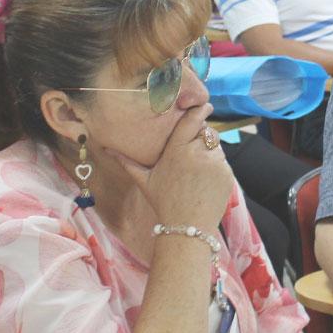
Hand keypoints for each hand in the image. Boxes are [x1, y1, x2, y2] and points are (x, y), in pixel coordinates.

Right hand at [105, 103, 234, 229]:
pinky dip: (216, 167)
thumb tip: (106, 148)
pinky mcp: (226, 173)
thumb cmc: (163, 202)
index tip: (204, 105)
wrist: (187, 227)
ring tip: (197, 172)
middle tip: (194, 151)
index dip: (199, 110)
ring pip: (216, 147)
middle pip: (206, 132)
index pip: (191, 120)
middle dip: (202, 136)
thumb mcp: (144, 181)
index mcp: (176, 150)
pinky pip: (223, 162)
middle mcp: (197, 153)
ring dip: (209, 152)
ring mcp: (214, 163)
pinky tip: (205, 181)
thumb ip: (127, 162)